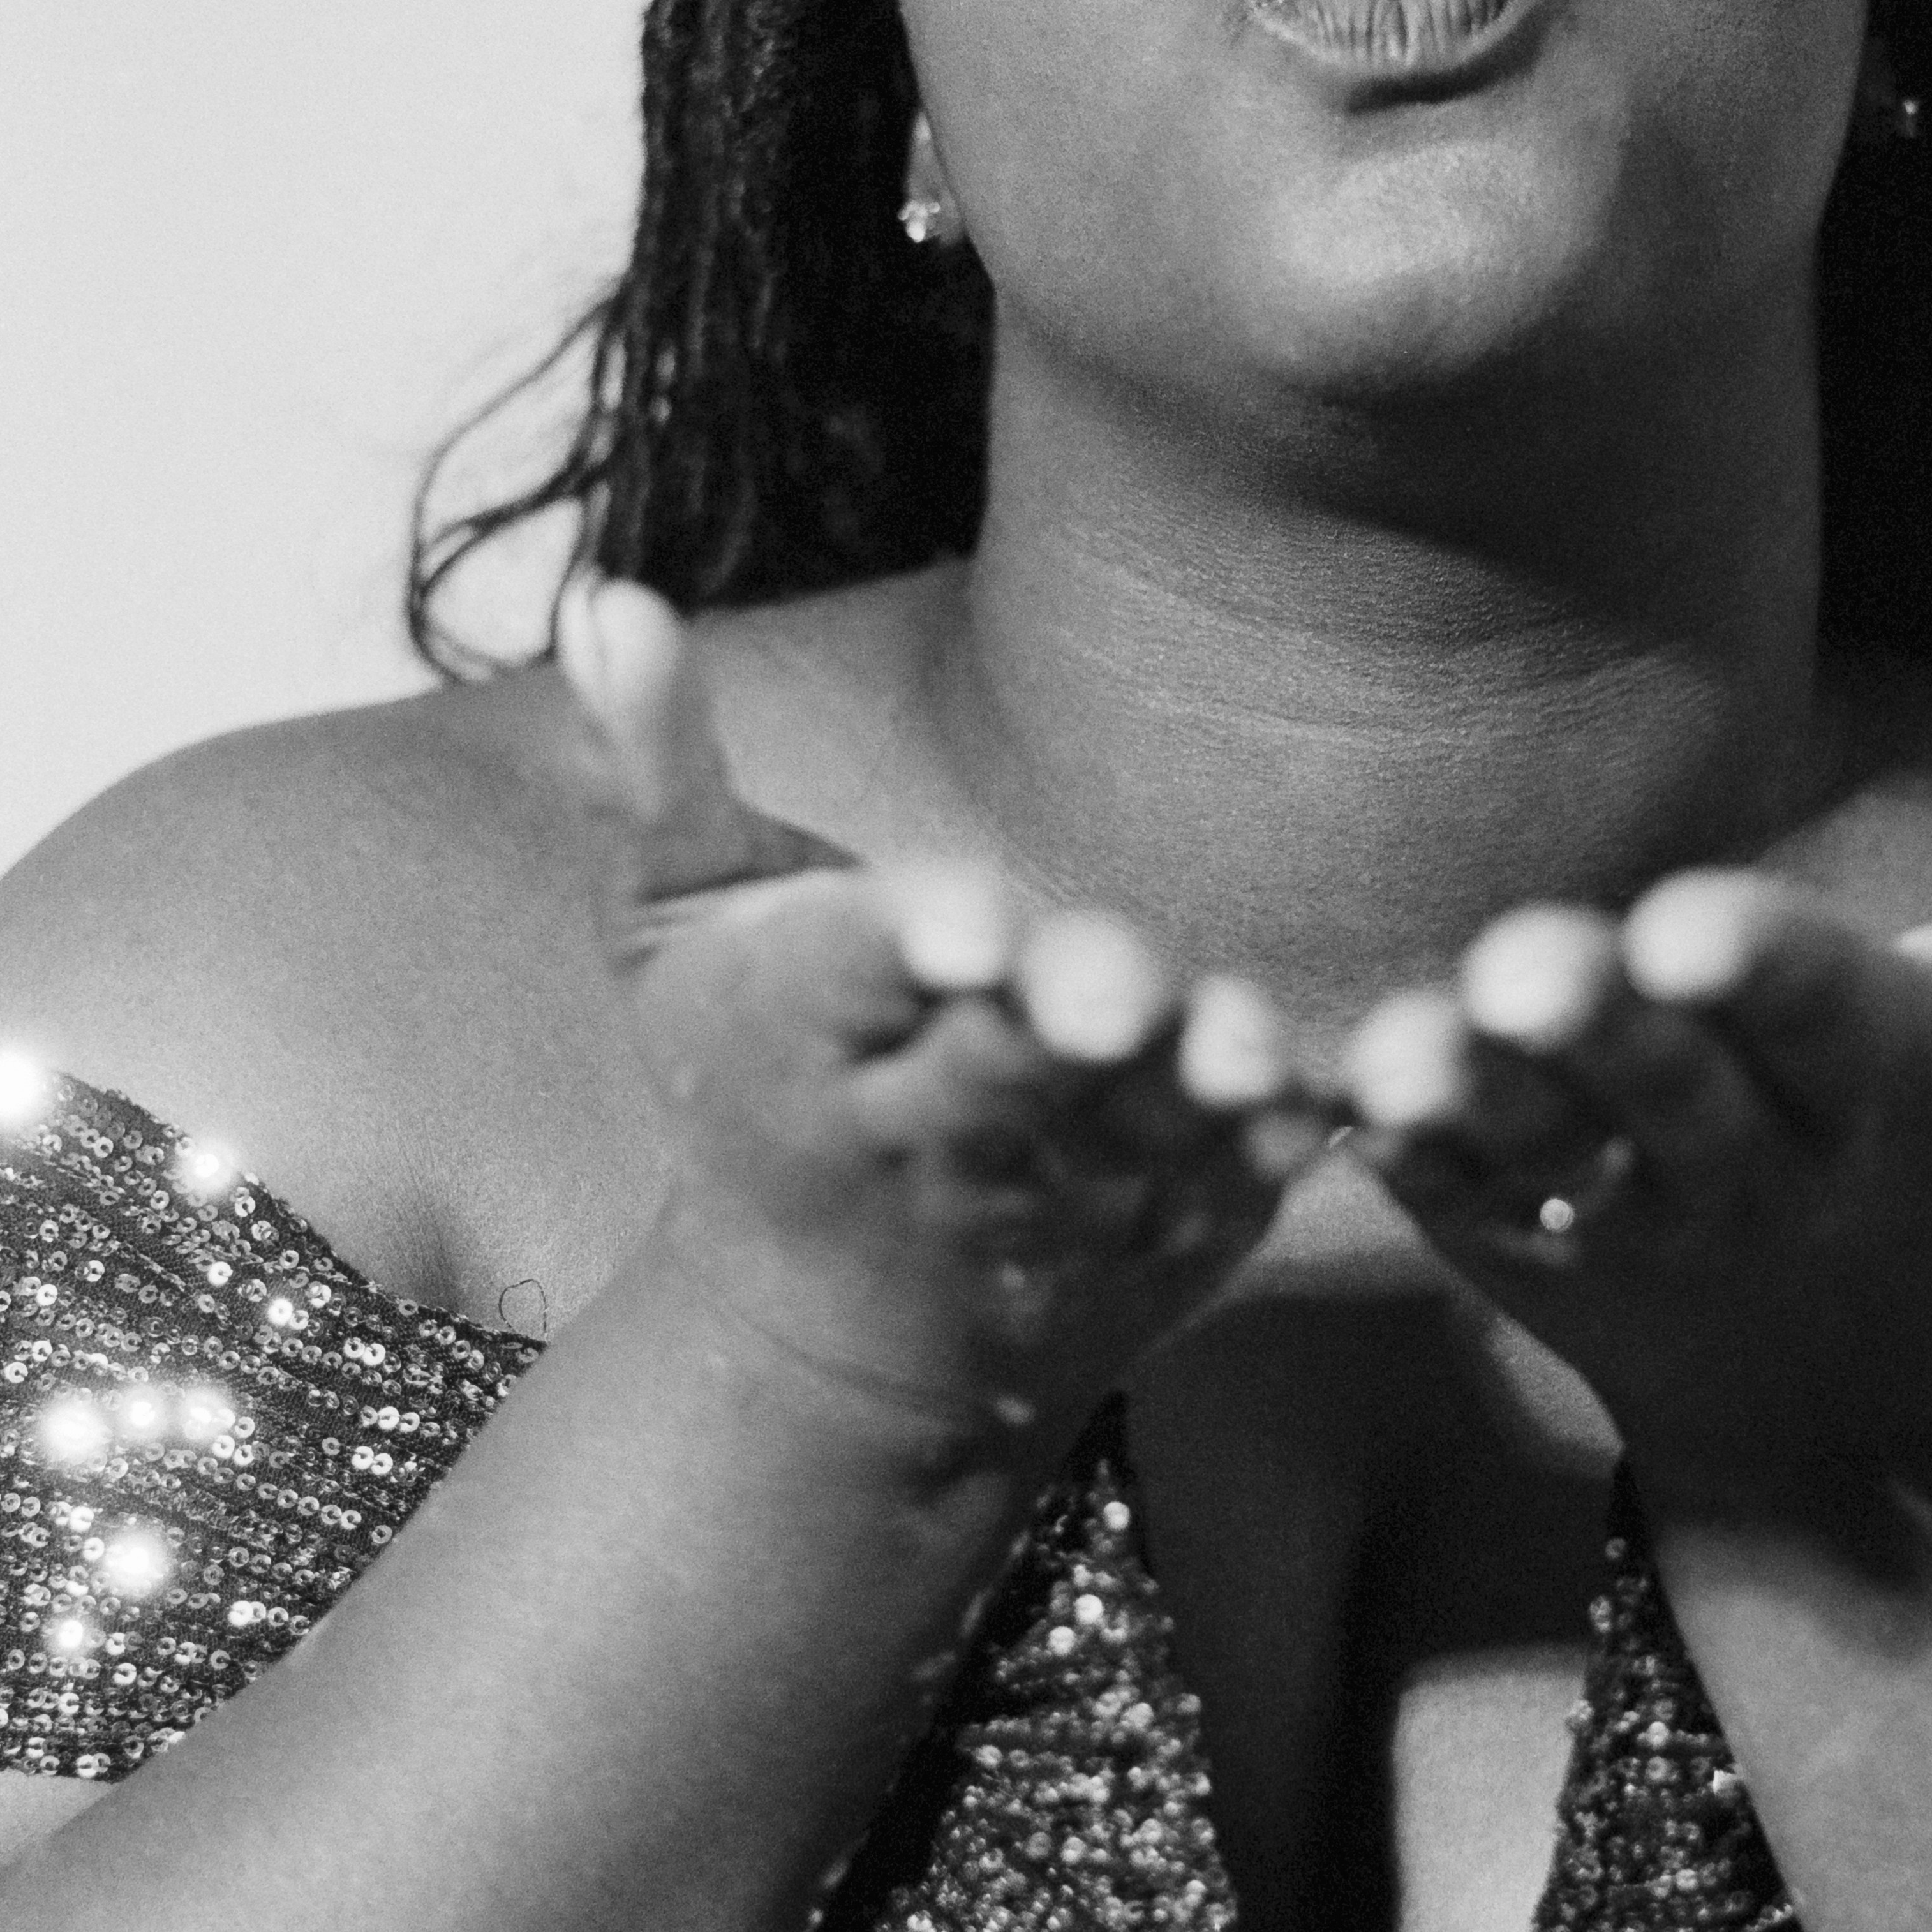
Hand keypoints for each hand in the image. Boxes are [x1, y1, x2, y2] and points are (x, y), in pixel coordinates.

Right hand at [553, 577, 1323, 1451]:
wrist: (827, 1340)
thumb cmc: (747, 1074)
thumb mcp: (675, 927)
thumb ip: (653, 764)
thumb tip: (615, 592)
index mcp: (794, 1037)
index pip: (845, 973)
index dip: (909, 939)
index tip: (964, 919)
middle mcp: (916, 1138)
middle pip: (992, 1077)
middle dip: (1050, 1032)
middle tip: (1112, 988)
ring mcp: (1045, 1208)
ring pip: (1122, 1145)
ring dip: (1184, 1097)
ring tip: (1237, 1048)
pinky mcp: (1159, 1243)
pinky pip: (1224, 1193)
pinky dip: (1268, 1150)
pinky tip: (1317, 1093)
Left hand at [1338, 723, 1931, 1494]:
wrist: (1863, 1398)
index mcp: (1879, 1090)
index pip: (1821, 1018)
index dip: (1761, 967)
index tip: (1696, 917)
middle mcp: (1749, 1168)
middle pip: (1669, 1093)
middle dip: (1602, 1028)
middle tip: (1531, 965)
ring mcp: (1625, 1220)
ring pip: (1542, 1153)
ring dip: (1470, 1098)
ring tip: (1405, 1045)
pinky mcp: (1522, 1248)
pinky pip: (1454, 1200)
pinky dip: (1396, 1154)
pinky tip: (1335, 1086)